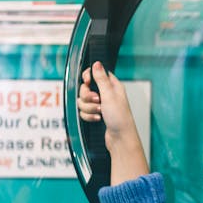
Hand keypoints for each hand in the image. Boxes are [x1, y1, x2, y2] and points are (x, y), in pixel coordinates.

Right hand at [77, 63, 147, 180]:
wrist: (120, 138)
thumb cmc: (120, 118)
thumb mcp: (109, 95)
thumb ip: (101, 78)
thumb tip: (97, 63)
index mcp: (111, 85)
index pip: (95, 73)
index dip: (88, 77)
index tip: (86, 82)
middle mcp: (105, 93)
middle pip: (85, 88)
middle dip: (87, 96)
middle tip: (97, 101)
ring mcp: (100, 105)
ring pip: (83, 101)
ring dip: (88, 108)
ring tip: (99, 113)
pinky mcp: (95, 114)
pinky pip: (84, 111)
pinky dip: (88, 116)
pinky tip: (97, 119)